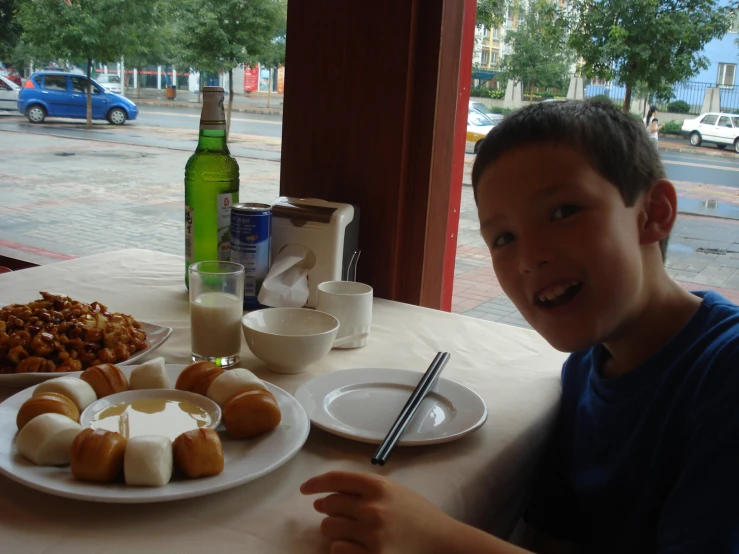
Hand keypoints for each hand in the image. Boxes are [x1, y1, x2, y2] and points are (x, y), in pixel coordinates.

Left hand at [300, 470, 458, 553]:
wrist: (442, 542)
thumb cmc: (417, 516)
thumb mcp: (393, 492)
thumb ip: (362, 491)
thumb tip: (321, 500)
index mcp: (379, 486)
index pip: (336, 479)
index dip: (316, 483)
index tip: (305, 489)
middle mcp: (373, 508)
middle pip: (329, 505)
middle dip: (328, 510)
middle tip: (340, 516)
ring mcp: (372, 535)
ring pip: (329, 529)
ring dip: (334, 530)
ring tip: (351, 532)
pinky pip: (338, 550)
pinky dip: (342, 548)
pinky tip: (357, 546)